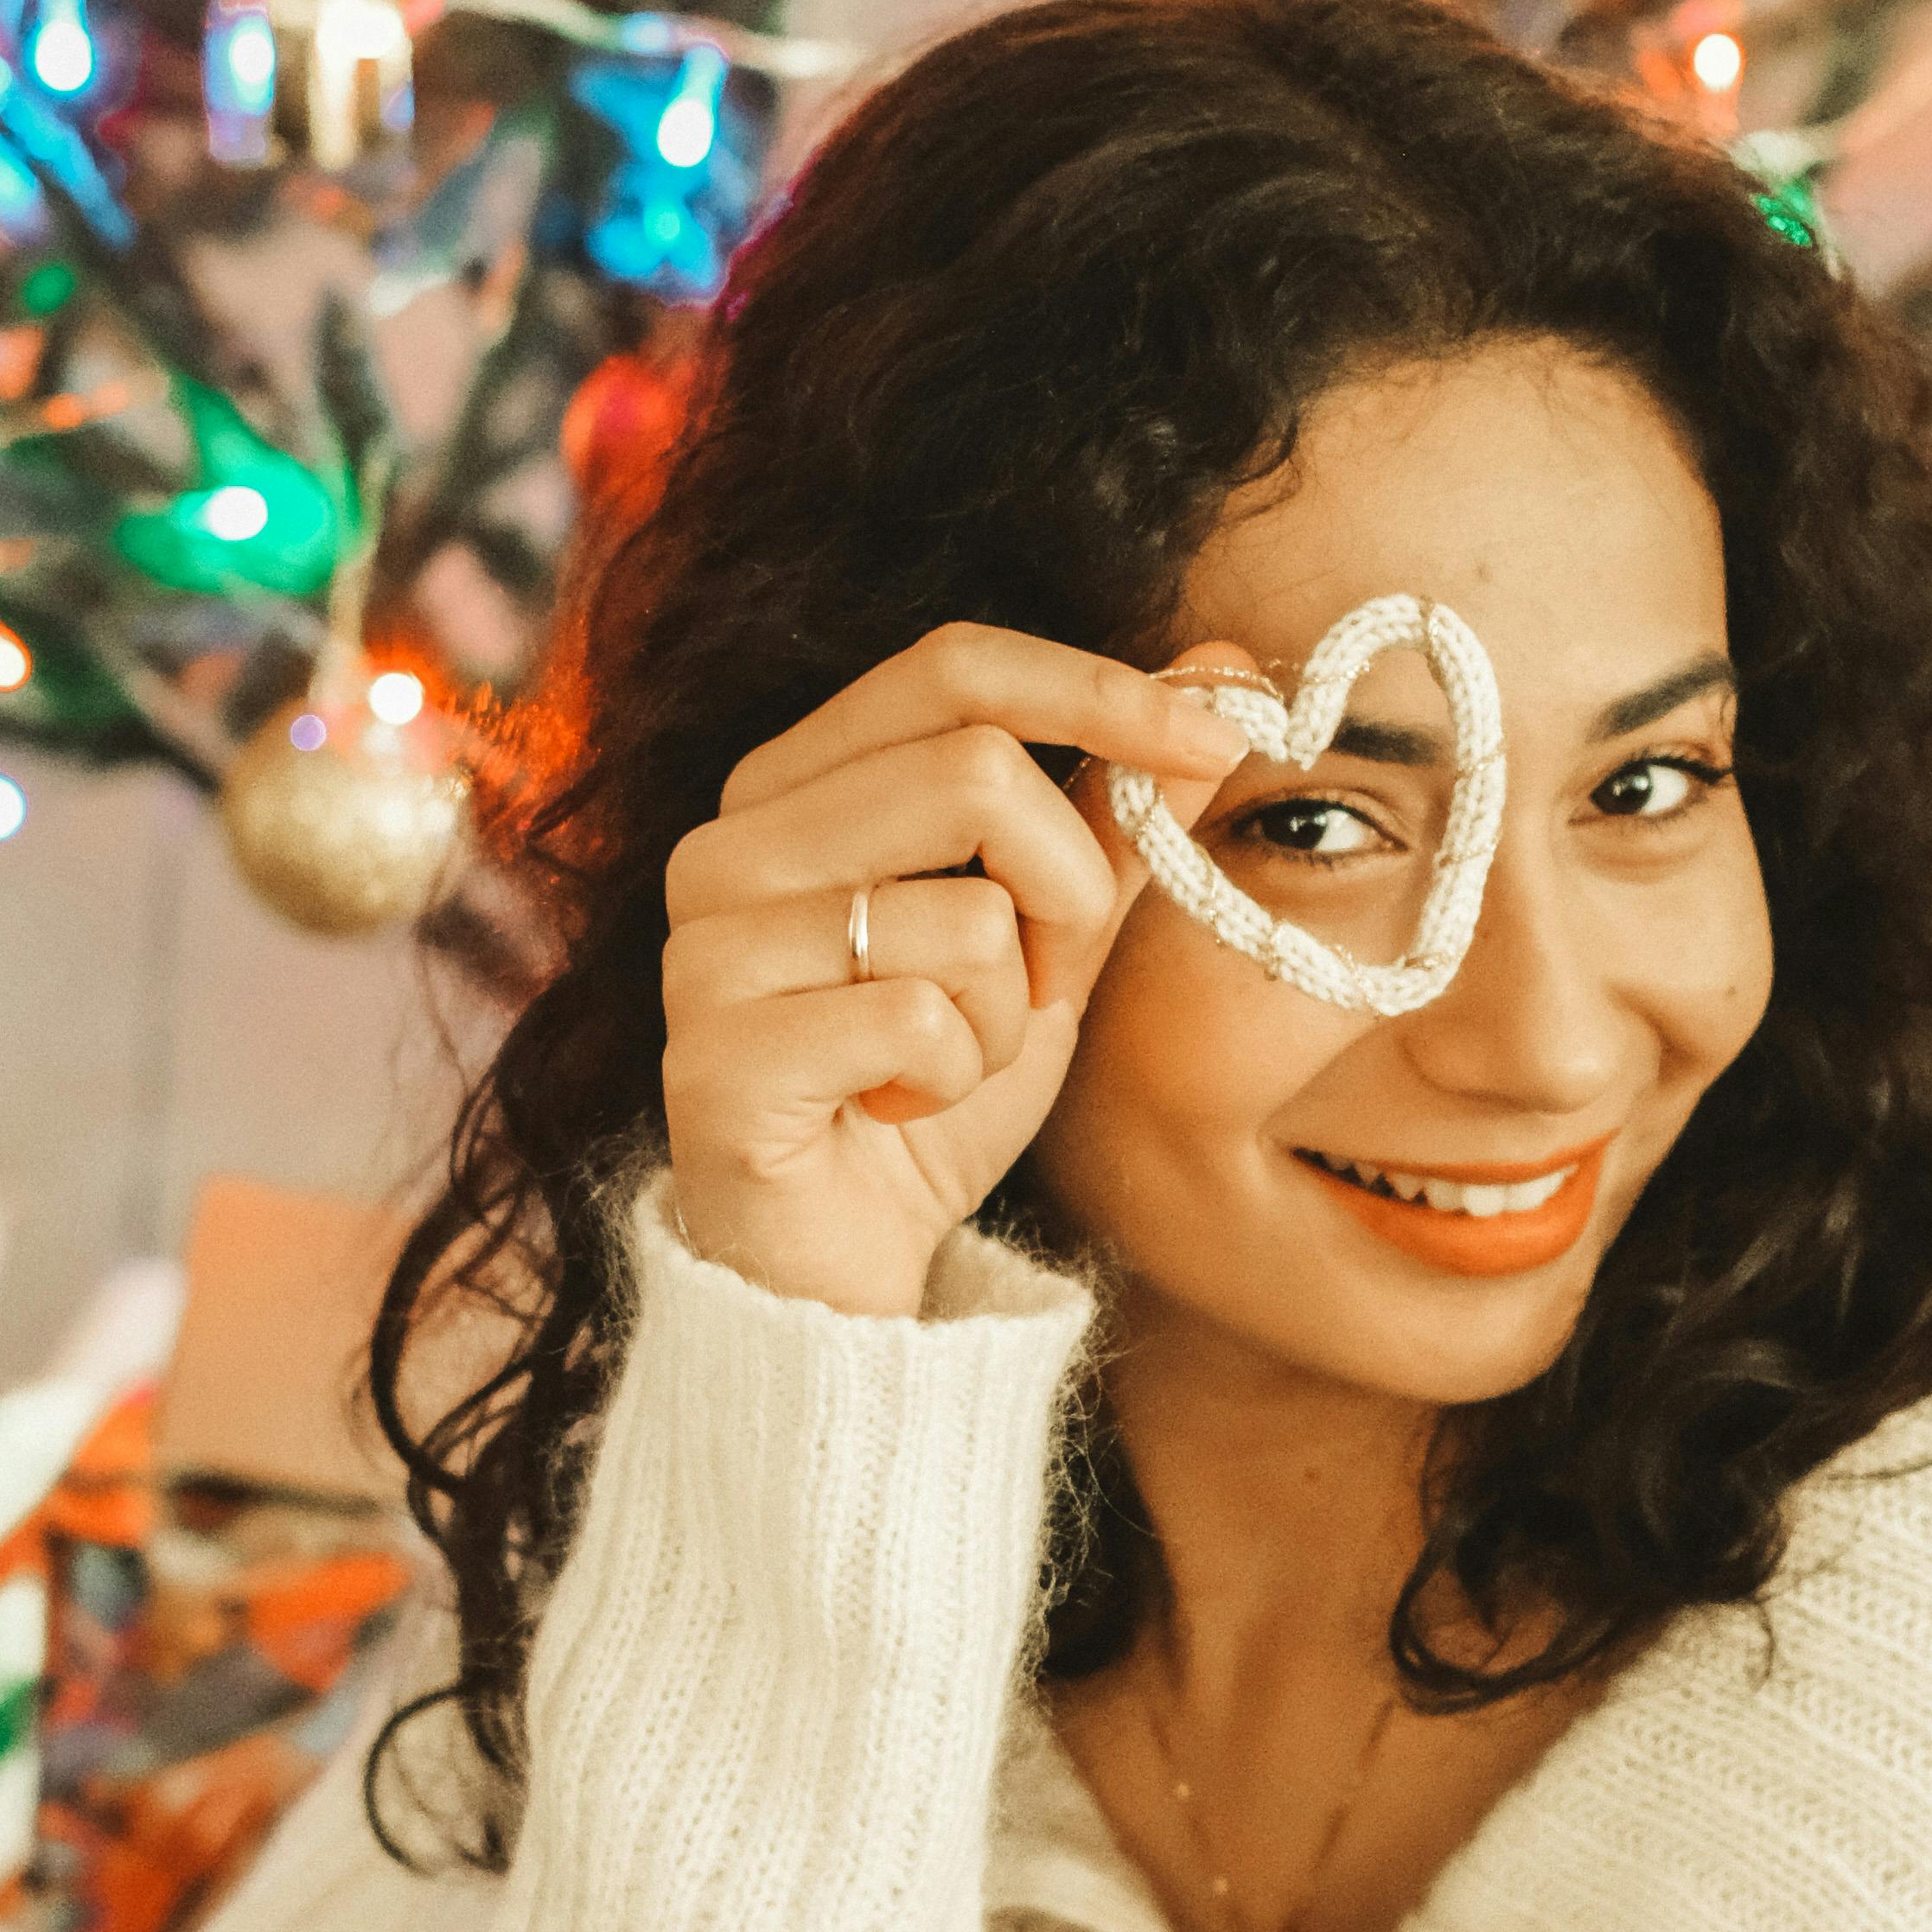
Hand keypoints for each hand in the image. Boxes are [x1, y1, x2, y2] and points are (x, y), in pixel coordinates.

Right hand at [661, 627, 1257, 1320]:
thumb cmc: (930, 1087)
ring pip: (966, 914)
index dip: (1097, 689)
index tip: (1217, 733)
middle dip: (1067, 891)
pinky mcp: (717, 1056)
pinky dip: (957, 1079)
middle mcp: (729, 843)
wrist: (839, 1263)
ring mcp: (707, 949)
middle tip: (1044, 980)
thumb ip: (1116, 814)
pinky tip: (897, 1108)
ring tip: (950, 1057)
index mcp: (794, 783)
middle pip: (975, 772)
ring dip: (1009, 1011)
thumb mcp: (1047, 938)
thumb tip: (1224, 671)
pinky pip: (921, 1023)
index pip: (951, 668)